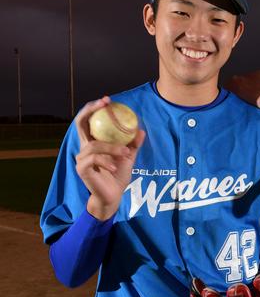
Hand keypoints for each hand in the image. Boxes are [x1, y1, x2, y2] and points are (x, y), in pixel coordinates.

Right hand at [75, 97, 145, 219]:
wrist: (113, 196)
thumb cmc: (118, 175)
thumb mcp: (128, 157)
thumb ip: (132, 144)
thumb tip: (141, 130)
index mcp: (93, 142)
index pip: (89, 121)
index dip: (94, 108)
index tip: (107, 100)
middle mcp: (84, 148)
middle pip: (81, 124)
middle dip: (91, 111)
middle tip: (105, 105)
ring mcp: (81, 158)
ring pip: (94, 145)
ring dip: (112, 147)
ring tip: (126, 153)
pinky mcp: (82, 169)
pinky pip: (94, 160)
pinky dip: (107, 161)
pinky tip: (115, 167)